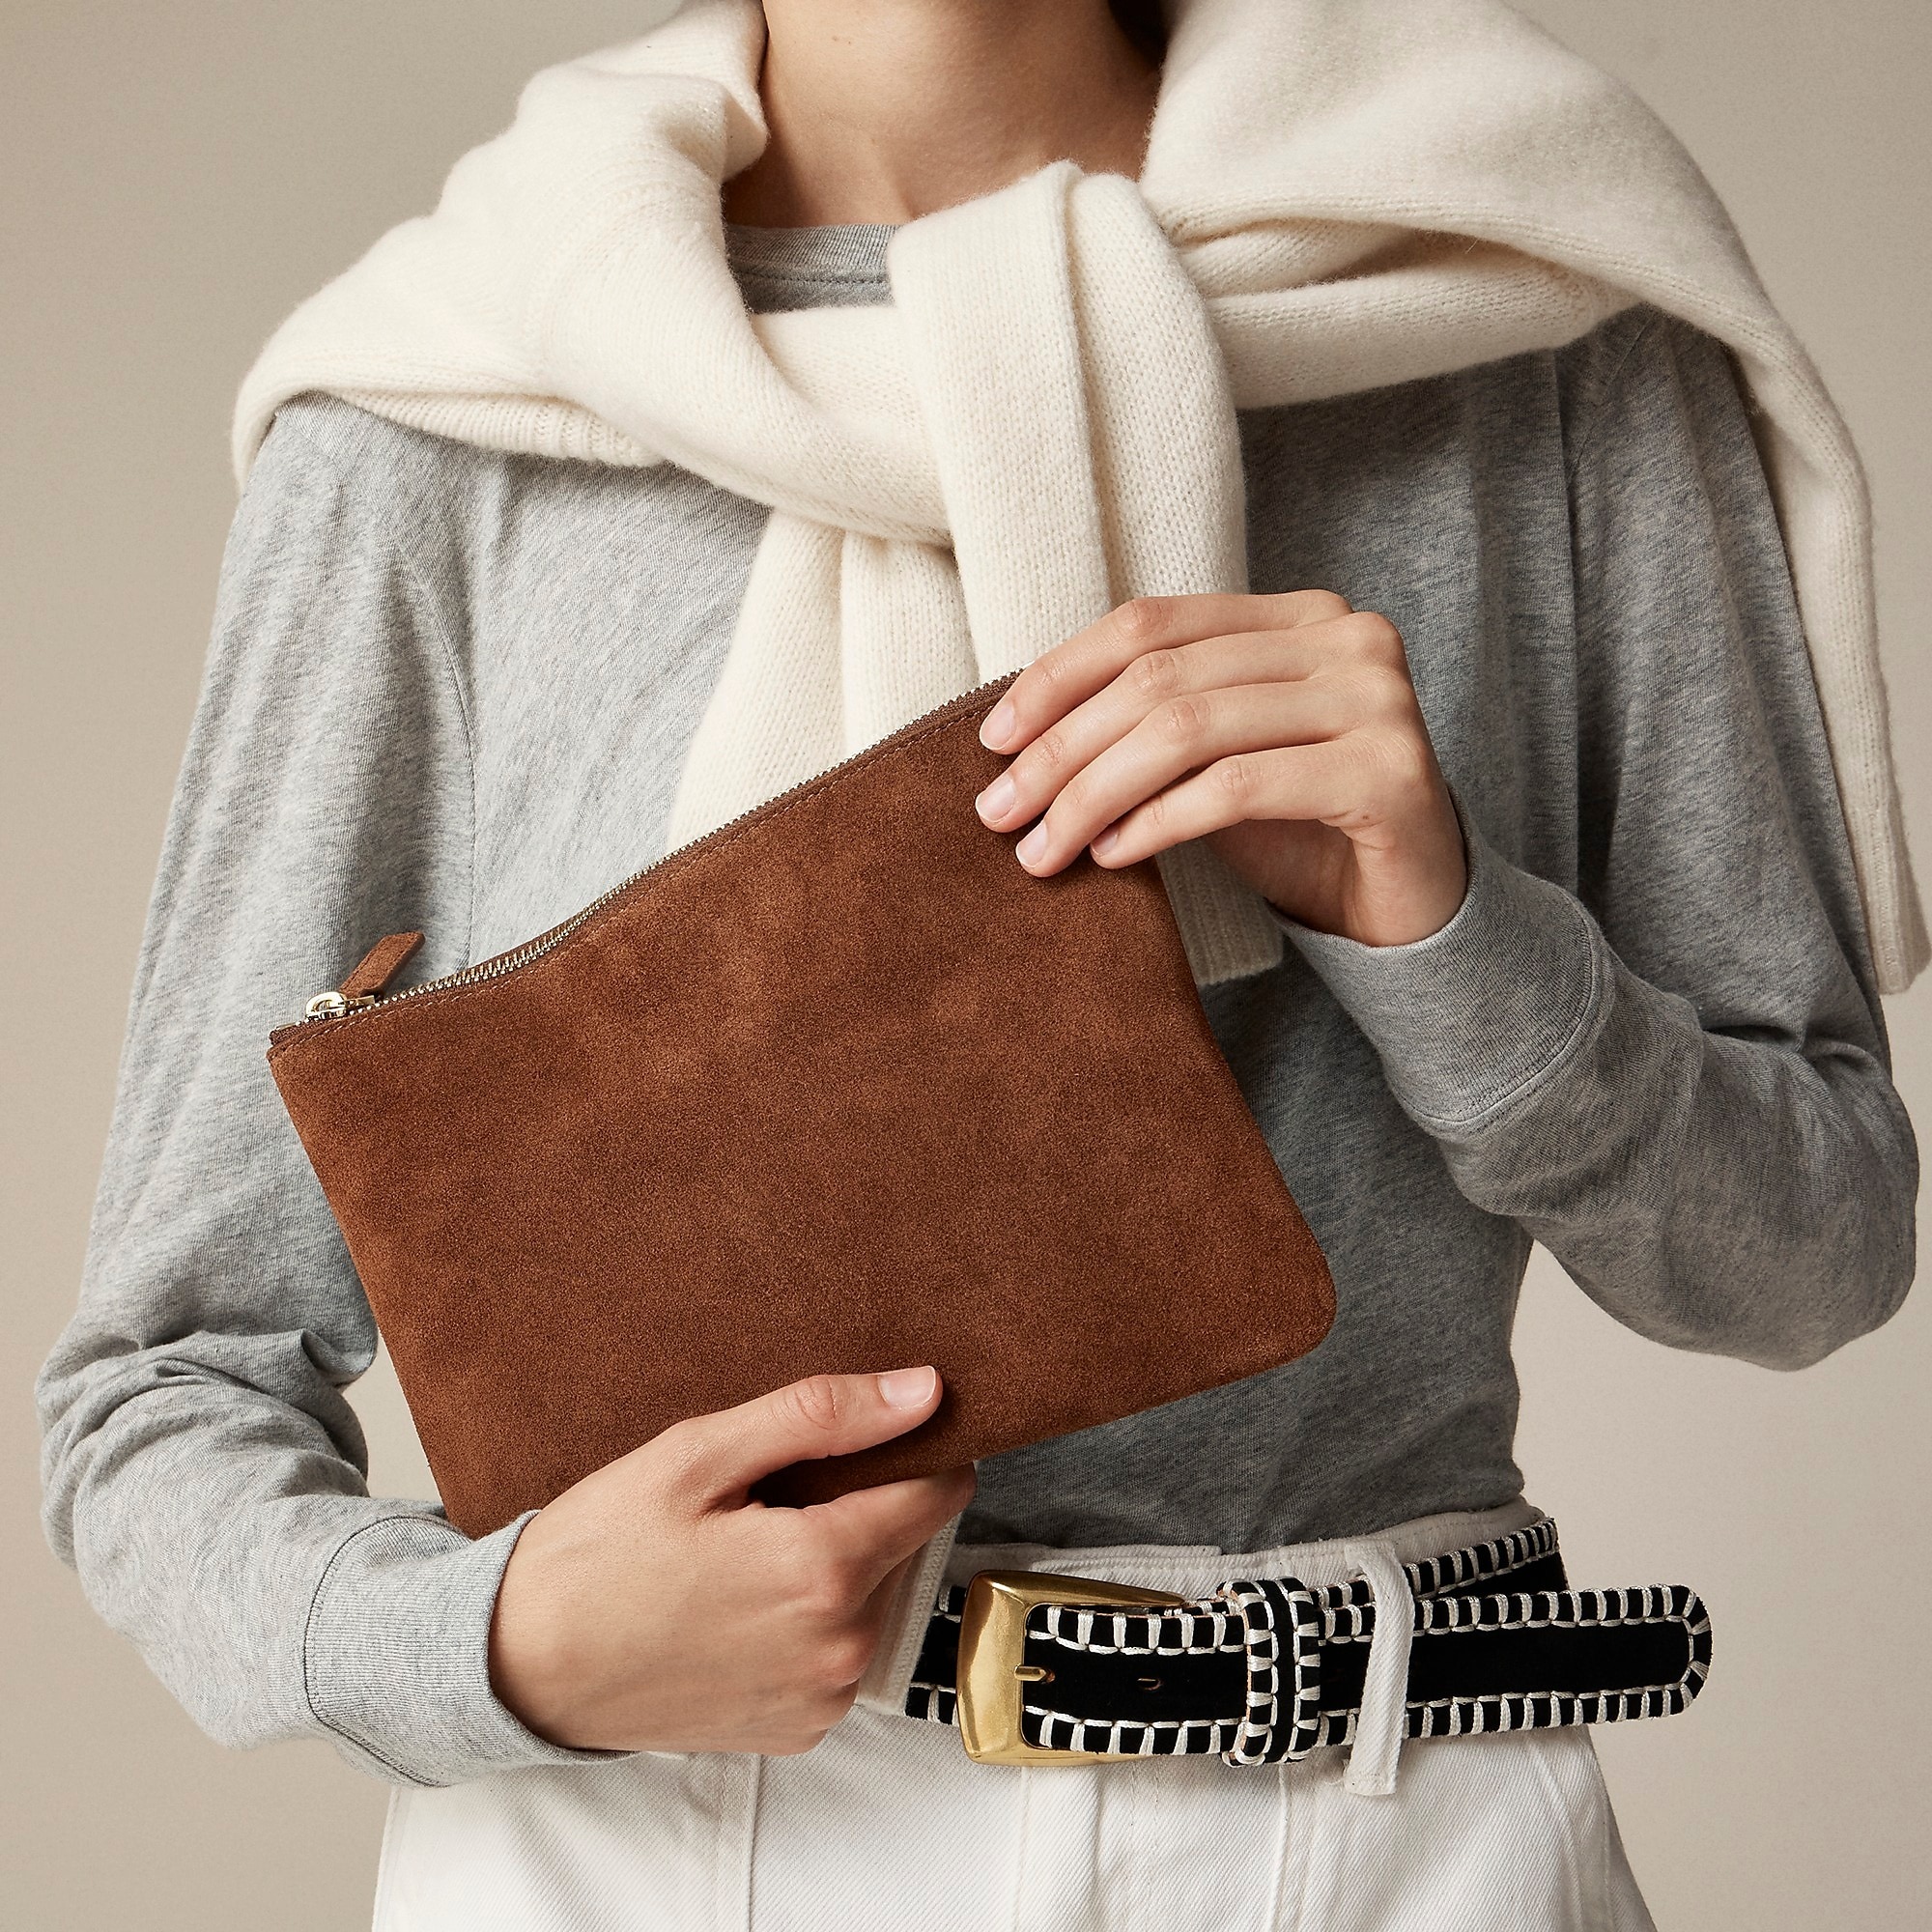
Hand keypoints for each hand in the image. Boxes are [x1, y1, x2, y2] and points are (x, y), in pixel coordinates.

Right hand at [489, 1367, 972, 1754]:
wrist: (519, 1664)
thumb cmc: (600, 1550)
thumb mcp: (698, 1455)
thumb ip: (822, 1416)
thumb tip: (926, 1390)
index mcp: (822, 1571)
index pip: (938, 1490)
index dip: (911, 1450)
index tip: (861, 1434)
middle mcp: (840, 1647)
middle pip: (901, 1541)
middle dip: (853, 1505)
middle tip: (763, 1492)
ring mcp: (820, 1698)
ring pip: (871, 1595)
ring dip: (829, 1564)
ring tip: (740, 1547)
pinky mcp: (797, 1729)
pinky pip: (835, 1649)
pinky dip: (805, 1619)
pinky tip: (736, 1601)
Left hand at [973, 592, 1467, 946]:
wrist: (1411, 909)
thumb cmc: (1302, 832)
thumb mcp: (1214, 762)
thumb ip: (1149, 725)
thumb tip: (1016, 735)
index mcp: (1301, 616)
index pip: (1153, 621)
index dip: (1060, 676)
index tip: (993, 740)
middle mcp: (1347, 638)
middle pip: (1161, 678)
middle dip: (1061, 750)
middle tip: (998, 812)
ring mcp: (1376, 699)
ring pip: (1189, 730)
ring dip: (1093, 795)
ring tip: (1043, 849)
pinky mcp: (1389, 771)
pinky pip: (1237, 787)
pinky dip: (1158, 822)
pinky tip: (1113, 855)